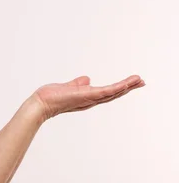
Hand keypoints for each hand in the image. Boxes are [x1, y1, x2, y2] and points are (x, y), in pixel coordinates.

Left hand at [30, 74, 144, 120]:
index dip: (119, 89)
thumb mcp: (67, 87)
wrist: (40, 104)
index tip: (130, 83)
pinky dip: (117, 87)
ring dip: (127, 86)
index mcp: (86, 97)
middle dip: (127, 88)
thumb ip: (77, 84)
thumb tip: (86, 79)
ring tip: (139, 80)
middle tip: (141, 82)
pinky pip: (106, 91)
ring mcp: (89, 99)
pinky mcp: (87, 96)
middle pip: (113, 94)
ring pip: (112, 93)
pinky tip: (127, 83)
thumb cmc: (50, 97)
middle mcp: (90, 100)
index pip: (106, 93)